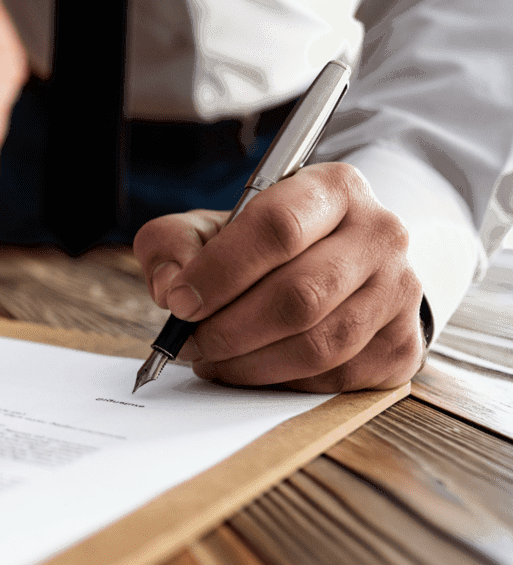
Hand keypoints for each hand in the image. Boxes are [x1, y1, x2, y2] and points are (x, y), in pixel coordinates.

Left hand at [133, 163, 425, 391]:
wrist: (341, 262)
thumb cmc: (265, 245)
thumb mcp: (212, 225)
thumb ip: (174, 243)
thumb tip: (169, 286)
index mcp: (334, 188)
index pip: (277, 228)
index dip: (220, 272)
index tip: (180, 302)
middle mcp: (380, 234)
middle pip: (298, 296)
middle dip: (228, 329)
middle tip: (188, 342)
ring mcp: (399, 292)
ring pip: (317, 345)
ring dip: (249, 363)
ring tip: (211, 358)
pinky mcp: (402, 345)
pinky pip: (333, 378)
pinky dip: (280, 381)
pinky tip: (251, 368)